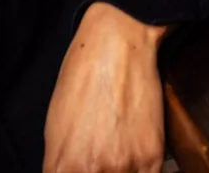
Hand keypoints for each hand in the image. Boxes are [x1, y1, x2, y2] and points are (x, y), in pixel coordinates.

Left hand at [44, 3, 167, 172]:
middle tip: (103, 160)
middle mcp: (91, 171)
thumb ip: (64, 165)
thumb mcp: (56, 130)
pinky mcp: (152, 155)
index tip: (85, 167)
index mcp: (61, 167)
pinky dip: (141, 171)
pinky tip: (136, 159)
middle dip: (101, 172)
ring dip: (123, 172)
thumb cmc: (83, 79)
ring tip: (121, 156)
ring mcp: (124, 165)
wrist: (116, 47)